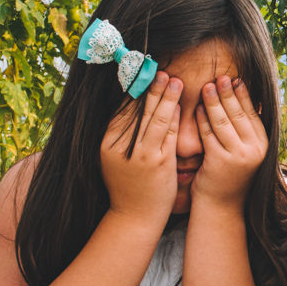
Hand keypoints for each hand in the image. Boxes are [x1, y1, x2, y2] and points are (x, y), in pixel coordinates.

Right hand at [101, 72, 180, 222]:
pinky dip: (173, 116)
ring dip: (164, 96)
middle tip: (158, 68)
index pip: (121, 111)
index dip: (132, 91)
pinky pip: (166, 133)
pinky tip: (179, 103)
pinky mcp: (158, 163)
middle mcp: (121, 147)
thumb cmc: (129, 187)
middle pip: (137, 110)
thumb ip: (121, 138)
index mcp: (107, 144)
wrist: (134, 217)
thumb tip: (129, 111)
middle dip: (149, 87)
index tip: (140, 73)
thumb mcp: (117, 159)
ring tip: (173, 79)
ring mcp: (140, 155)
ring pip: (154, 118)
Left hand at [192, 75, 267, 206]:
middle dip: (228, 93)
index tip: (236, 79)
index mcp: (263, 145)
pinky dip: (201, 119)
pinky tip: (196, 108)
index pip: (253, 113)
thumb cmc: (230, 176)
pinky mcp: (220, 161)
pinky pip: (208, 134)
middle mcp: (255, 150)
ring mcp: (238, 156)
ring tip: (207, 86)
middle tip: (220, 77)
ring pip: (223, 121)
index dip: (244, 95)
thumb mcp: (246, 152)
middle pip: (238, 114)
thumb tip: (248, 101)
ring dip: (213, 101)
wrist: (221, 206)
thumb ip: (246, 132)